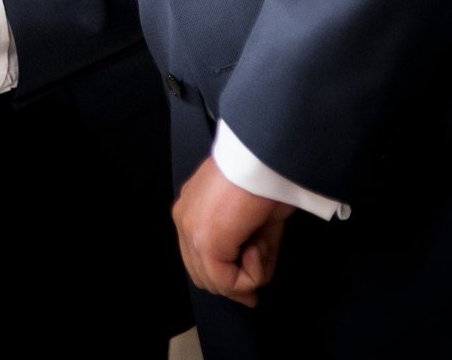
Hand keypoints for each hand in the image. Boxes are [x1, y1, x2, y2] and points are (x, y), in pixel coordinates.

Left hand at [173, 156, 291, 306]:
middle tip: (257, 288)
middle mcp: (185, 220)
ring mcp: (191, 230)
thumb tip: (250, 294)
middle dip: (235, 286)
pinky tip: (258, 245)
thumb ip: (250, 255)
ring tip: (262, 244)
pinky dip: (252, 273)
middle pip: (203, 276)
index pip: (199, 261)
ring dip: (248, 275)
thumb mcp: (259, 224)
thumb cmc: (266, 178)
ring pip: (215, 282)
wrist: (265, 157)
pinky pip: (227, 281)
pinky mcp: (205, 240)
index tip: (250, 294)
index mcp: (193, 210)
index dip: (227, 282)